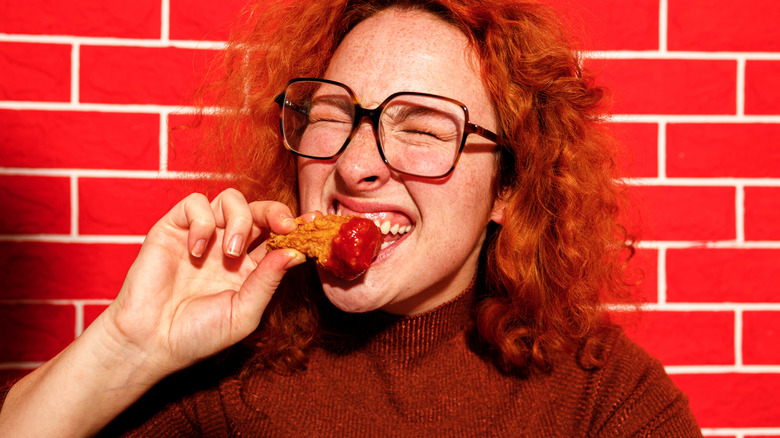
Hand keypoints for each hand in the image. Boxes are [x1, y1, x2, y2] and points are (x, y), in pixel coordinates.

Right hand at [96, 189, 305, 380]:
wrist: (151, 342)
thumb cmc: (198, 334)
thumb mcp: (244, 312)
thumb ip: (267, 281)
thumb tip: (295, 253)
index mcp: (250, 266)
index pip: (278, 236)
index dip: (297, 226)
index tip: (315, 223)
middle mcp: (229, 245)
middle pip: (259, 211)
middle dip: (276, 212)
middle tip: (284, 226)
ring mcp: (203, 235)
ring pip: (231, 200)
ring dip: (239, 220)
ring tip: (230, 253)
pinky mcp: (174, 228)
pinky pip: (195, 203)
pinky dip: (202, 222)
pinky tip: (196, 251)